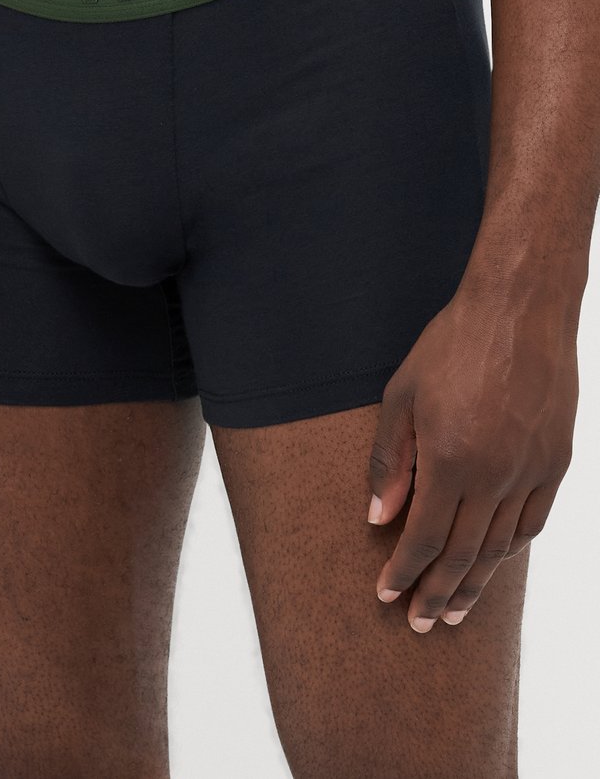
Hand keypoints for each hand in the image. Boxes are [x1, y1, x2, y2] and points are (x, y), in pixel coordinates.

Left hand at [366, 279, 578, 631]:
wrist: (520, 310)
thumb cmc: (451, 345)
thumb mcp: (402, 395)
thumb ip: (388, 461)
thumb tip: (377, 517)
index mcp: (449, 460)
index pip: (422, 537)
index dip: (403, 572)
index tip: (388, 595)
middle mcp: (494, 475)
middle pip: (462, 554)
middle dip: (438, 593)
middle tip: (422, 624)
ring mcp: (530, 471)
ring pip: (500, 546)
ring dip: (476, 582)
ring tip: (457, 609)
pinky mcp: (556, 461)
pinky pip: (533, 521)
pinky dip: (511, 549)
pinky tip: (495, 561)